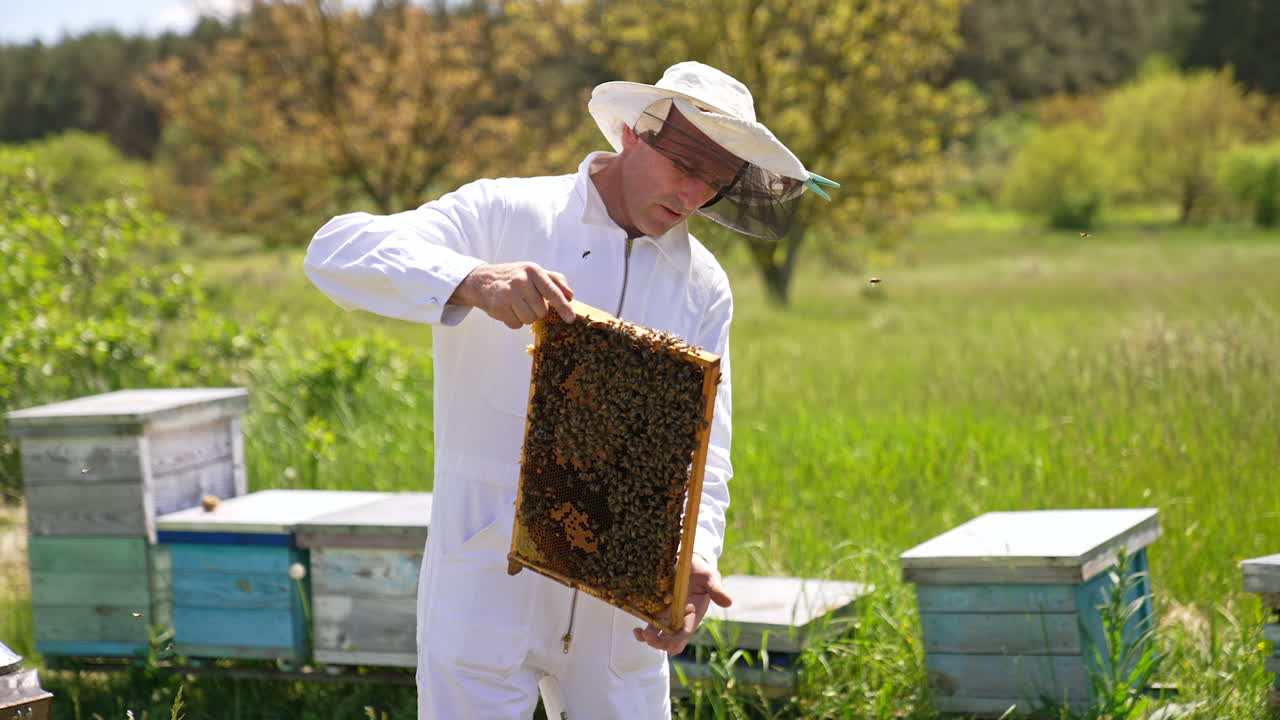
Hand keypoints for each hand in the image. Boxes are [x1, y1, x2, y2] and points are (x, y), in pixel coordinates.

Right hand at [450, 262, 574, 328]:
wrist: (482, 280)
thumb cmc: (513, 276)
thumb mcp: (533, 272)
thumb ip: (554, 281)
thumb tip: (570, 295)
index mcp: (533, 270)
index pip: (553, 292)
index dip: (563, 307)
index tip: (571, 318)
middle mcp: (521, 280)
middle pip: (542, 311)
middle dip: (537, 311)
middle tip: (527, 301)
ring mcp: (508, 294)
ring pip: (530, 319)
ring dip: (525, 317)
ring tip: (517, 305)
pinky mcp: (498, 306)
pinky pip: (516, 325)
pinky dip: (514, 321)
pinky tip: (508, 309)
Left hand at [633, 553, 731, 653]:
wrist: (686, 560)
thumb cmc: (701, 571)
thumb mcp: (710, 577)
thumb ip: (716, 589)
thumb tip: (728, 602)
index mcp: (692, 616)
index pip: (684, 636)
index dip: (675, 641)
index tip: (667, 640)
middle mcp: (678, 620)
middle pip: (668, 642)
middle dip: (657, 643)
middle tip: (647, 636)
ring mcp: (666, 616)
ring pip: (656, 636)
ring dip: (647, 638)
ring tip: (639, 632)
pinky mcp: (655, 608)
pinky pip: (648, 623)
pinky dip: (642, 628)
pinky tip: (636, 625)